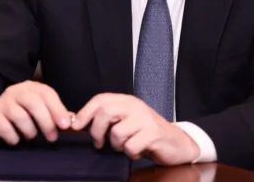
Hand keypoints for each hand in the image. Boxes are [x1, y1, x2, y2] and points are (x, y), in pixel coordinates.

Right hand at [0, 81, 72, 144]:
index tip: (65, 125)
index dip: (57, 108)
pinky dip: (12, 137)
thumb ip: (54, 115)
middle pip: (33, 102)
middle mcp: (17, 91)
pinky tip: (15, 140)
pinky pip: (4, 126)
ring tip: (30, 137)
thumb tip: (72, 122)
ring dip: (29, 131)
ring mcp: (3, 101)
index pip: (47, 93)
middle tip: (52, 138)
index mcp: (32, 88)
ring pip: (19, 115)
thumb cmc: (22, 115)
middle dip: (45, 122)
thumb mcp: (39, 111)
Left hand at [71, 93, 198, 164]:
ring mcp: (145, 119)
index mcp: (126, 101)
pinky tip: (139, 151)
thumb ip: (106, 120)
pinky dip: (131, 153)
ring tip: (126, 146)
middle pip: (105, 113)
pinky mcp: (153, 133)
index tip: (75, 127)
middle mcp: (135, 106)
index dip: (85, 113)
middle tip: (99, 143)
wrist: (177, 143)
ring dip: (117, 146)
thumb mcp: (125, 122)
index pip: (100, 100)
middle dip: (96, 131)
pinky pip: (131, 146)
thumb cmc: (146, 134)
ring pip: (117, 133)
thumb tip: (75, 122)